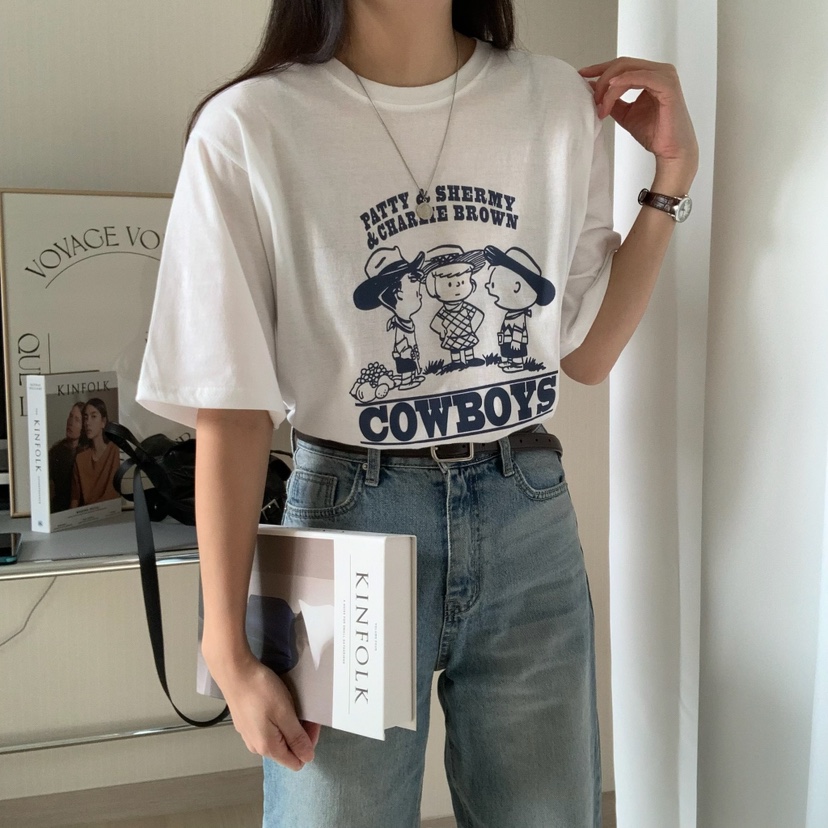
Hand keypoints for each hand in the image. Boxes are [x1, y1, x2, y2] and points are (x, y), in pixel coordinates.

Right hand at [208, 649, 321, 770]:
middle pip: (287, 750)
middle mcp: (257, 747)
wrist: (234, 672)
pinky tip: (276, 704)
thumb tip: (307, 757)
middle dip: (300, 733)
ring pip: (278, 739)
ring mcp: (249, 736)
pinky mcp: (246, 724)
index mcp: (267, 748)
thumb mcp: (284, 712)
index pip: (296, 762)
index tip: (311, 722)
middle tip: (304, 710)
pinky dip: (277, 720)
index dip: (308, 744)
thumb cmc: (261, 691)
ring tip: (291, 705)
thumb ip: (296, 737)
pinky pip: (268, 730)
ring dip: (289, 725)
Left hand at [578, 57, 698, 182]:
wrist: (670, 151)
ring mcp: (665, 76)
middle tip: (592, 98)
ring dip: (609, 85)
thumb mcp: (625, 114)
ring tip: (601, 104)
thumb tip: (592, 88)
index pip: (621, 65)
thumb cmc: (653, 133)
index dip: (600, 68)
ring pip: (628, 70)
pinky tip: (611, 89)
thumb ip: (611, 100)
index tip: (581, 75)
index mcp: (650, 75)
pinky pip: (640, 77)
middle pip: (622, 64)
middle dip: (602, 79)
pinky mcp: (668, 85)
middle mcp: (659, 71)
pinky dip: (623, 81)